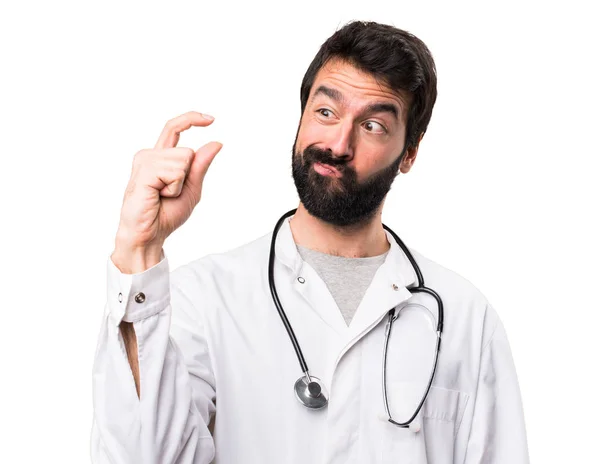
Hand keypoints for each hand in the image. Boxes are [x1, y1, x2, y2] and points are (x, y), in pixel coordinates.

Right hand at [113, 111, 222, 261]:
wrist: (149, 235)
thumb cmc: (165, 215)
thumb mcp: (191, 188)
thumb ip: (200, 166)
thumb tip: (216, 143)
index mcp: (160, 157)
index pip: (174, 128)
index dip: (192, 119)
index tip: (211, 119)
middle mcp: (150, 155)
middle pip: (187, 151)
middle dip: (187, 177)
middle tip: (168, 194)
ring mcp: (144, 161)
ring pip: (183, 159)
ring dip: (179, 184)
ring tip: (161, 195)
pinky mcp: (143, 170)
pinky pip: (175, 171)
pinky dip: (173, 187)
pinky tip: (157, 196)